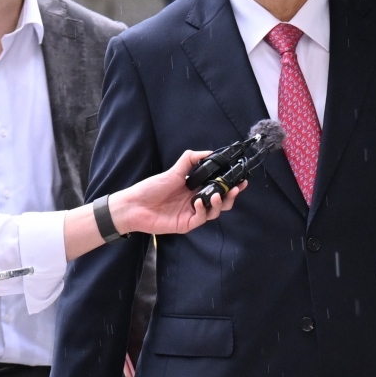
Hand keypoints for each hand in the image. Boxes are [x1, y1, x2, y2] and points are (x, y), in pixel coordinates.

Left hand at [109, 150, 246, 235]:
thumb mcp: (173, 171)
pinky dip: (203, 210)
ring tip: (217, 195)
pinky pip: (201, 219)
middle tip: (235, 188)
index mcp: (195, 189)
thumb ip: (190, 160)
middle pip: (221, 202)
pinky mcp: (186, 224)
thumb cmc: (151, 188)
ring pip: (214, 212)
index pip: (218, 187)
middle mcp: (196, 201)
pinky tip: (199, 202)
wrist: (134, 205)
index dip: (230, 184)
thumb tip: (208, 152)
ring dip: (219, 203)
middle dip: (231, 196)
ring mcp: (192, 214)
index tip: (241, 179)